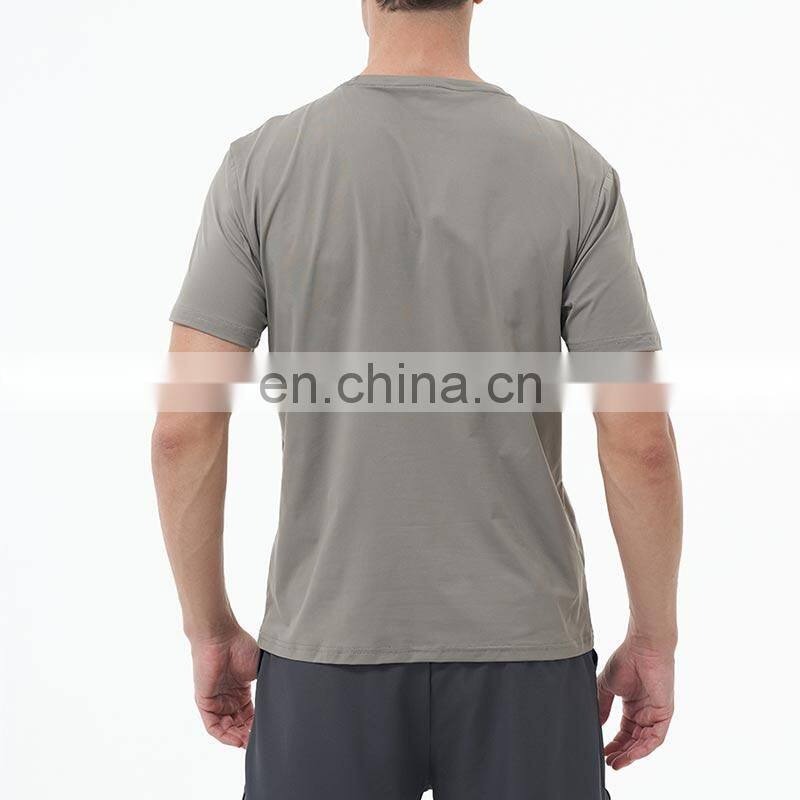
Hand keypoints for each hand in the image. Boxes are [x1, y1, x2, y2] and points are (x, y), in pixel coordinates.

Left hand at [191, 626, 260, 747]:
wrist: (221, 637)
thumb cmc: (241, 646)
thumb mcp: (259, 669)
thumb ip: (267, 684)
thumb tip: (281, 699)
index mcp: (240, 690)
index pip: (249, 715)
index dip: (258, 725)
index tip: (269, 732)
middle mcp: (227, 698)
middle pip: (238, 724)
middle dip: (249, 735)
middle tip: (260, 741)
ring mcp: (215, 700)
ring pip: (226, 728)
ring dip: (238, 738)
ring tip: (250, 743)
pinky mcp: (204, 702)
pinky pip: (213, 726)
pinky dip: (225, 736)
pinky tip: (237, 740)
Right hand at [597, 638, 674, 769]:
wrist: (642, 647)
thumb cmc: (626, 660)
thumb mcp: (607, 686)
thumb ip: (602, 705)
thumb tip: (597, 724)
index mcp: (633, 706)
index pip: (624, 732)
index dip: (614, 744)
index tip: (602, 752)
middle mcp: (645, 712)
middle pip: (634, 740)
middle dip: (621, 753)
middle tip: (609, 762)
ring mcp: (655, 714)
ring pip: (645, 742)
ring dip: (632, 754)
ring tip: (617, 763)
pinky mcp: (664, 713)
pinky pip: (656, 737)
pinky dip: (644, 748)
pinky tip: (631, 754)